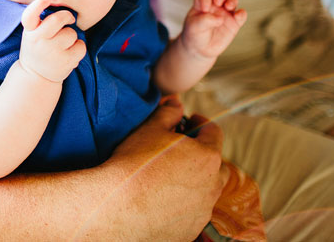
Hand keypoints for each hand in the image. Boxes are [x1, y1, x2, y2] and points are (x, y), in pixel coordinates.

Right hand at [18, 0, 85, 82]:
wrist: (36, 76)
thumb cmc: (37, 48)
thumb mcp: (32, 34)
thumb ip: (40, 21)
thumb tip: (58, 1)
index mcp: (30, 32)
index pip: (29, 16)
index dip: (37, 6)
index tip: (44, 0)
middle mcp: (39, 41)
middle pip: (58, 19)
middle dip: (67, 16)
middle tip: (69, 20)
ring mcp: (52, 52)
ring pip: (71, 33)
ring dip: (72, 36)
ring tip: (64, 44)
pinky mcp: (65, 62)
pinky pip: (81, 46)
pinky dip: (79, 48)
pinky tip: (71, 52)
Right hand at [89, 97, 227, 239]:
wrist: (117, 207)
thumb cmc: (134, 164)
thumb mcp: (150, 129)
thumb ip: (168, 113)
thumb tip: (177, 103)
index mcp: (207, 157)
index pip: (213, 132)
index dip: (201, 123)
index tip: (191, 121)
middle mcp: (212, 185)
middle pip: (215, 163)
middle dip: (202, 154)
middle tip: (181, 149)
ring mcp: (203, 210)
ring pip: (207, 190)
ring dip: (196, 180)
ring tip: (172, 175)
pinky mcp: (191, 229)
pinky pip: (194, 211)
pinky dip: (185, 203)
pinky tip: (164, 198)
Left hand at [182, 0, 246, 58]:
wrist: (200, 49)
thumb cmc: (194, 35)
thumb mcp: (194, 27)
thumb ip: (205, 20)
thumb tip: (220, 18)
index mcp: (201, 5)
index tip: (204, 9)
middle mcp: (214, 7)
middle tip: (218, 2)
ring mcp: (225, 14)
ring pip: (232, 1)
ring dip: (232, 1)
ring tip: (228, 6)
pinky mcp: (234, 23)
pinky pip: (241, 15)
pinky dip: (242, 14)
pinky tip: (238, 16)